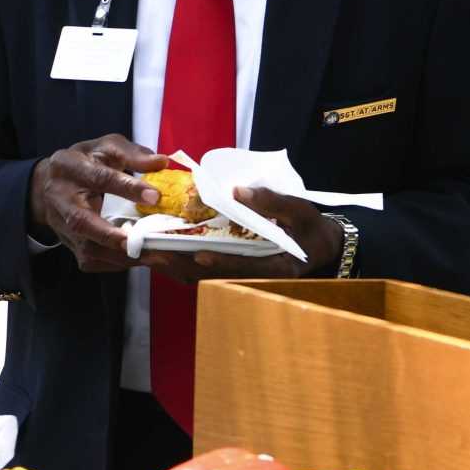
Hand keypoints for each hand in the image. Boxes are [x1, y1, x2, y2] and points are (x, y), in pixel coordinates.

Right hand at [28, 136, 167, 273]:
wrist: (51, 183)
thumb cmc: (84, 163)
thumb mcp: (106, 148)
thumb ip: (133, 154)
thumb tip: (161, 162)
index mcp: (70, 167)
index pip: (99, 178)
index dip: (127, 188)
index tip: (154, 196)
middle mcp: (61, 198)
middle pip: (82, 221)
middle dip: (112, 235)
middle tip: (144, 241)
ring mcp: (62, 225)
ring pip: (87, 248)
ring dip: (120, 255)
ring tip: (151, 254)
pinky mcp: (69, 244)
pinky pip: (91, 260)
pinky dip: (116, 264)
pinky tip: (138, 258)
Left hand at [152, 185, 344, 283]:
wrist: (321, 245)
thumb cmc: (312, 227)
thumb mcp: (301, 210)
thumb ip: (272, 201)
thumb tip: (236, 191)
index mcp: (278, 267)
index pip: (246, 267)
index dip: (222, 262)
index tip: (199, 254)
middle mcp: (257, 278)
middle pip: (215, 276)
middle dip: (184, 265)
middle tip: (155, 253)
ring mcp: (243, 277)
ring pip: (205, 277)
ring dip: (177, 266)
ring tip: (148, 253)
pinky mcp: (233, 272)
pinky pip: (205, 272)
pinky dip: (183, 263)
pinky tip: (162, 252)